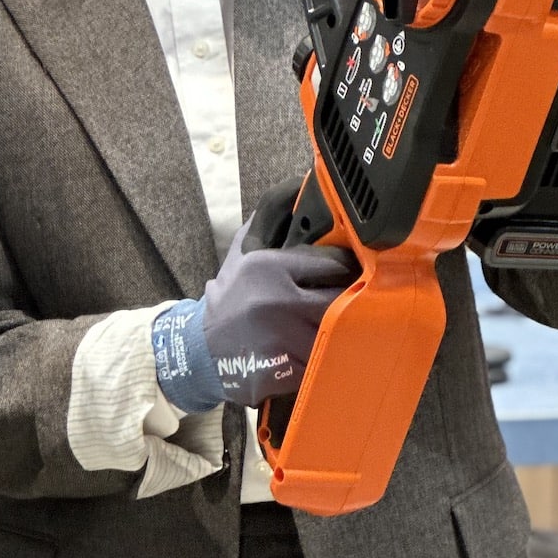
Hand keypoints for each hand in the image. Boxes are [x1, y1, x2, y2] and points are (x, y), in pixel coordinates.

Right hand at [152, 177, 356, 411]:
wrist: (204, 348)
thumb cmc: (230, 297)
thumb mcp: (243, 252)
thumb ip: (269, 221)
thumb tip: (297, 188)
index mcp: (270, 267)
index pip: (333, 262)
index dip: (346, 264)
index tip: (351, 267)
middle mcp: (280, 299)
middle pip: (344, 295)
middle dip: (351, 296)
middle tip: (353, 296)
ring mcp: (288, 337)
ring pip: (340, 328)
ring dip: (343, 327)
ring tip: (339, 323)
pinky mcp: (294, 369)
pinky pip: (329, 358)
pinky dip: (331, 355)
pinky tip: (323, 349)